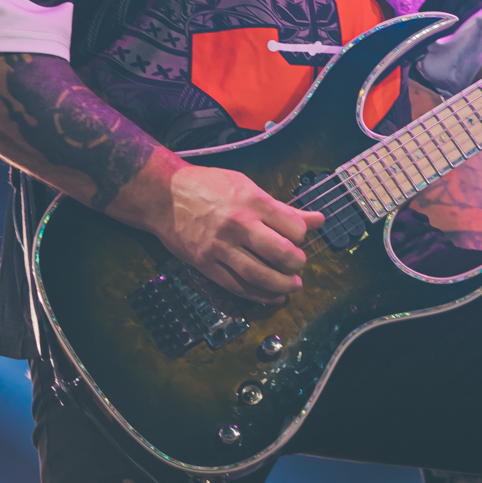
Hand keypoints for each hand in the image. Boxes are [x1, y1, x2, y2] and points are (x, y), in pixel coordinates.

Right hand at [147, 158, 324, 302]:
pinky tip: (272, 296)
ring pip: (259, 275)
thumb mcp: (247, 186)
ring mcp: (220, 247)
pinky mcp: (205, 264)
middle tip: (299, 265)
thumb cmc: (208, 186)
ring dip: (282, 285)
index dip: (302, 235)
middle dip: (297, 264)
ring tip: (292, 285)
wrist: (163, 195)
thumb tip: (317, 220)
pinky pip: (236, 286)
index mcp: (252, 201)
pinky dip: (258, 296)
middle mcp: (238, 225)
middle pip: (280, 253)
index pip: (292, 226)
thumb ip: (282, 208)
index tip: (300, 238)